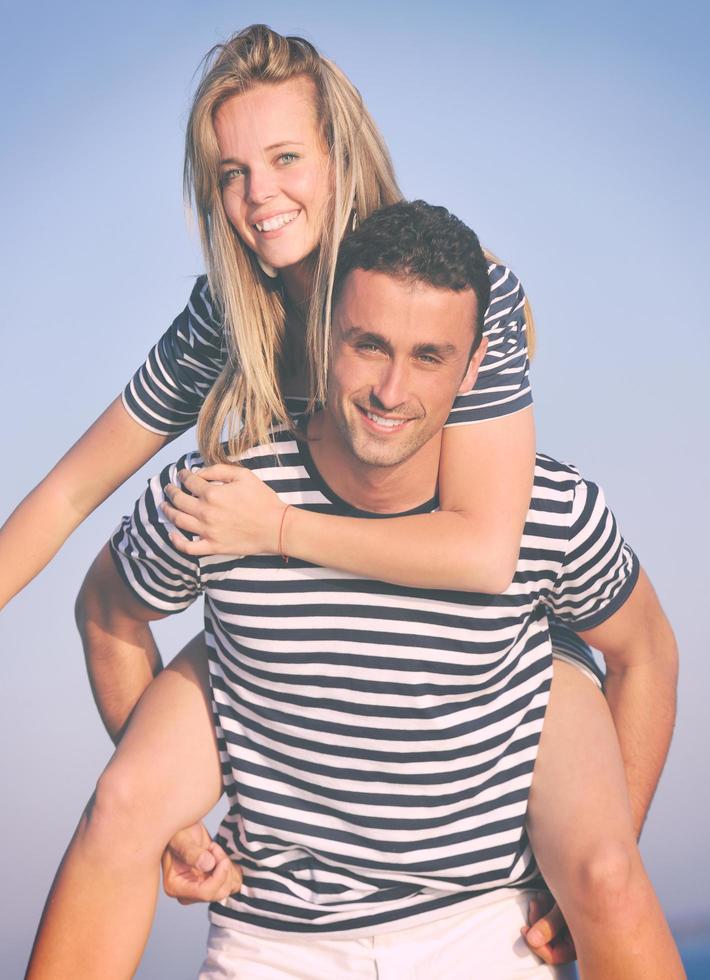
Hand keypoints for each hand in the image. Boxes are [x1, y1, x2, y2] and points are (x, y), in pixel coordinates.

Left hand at [161, 464, 286, 556]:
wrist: (276, 527)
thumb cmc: (262, 499)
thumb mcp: (244, 475)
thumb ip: (219, 469)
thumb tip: (199, 472)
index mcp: (213, 494)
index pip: (189, 481)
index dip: (182, 475)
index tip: (182, 473)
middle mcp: (206, 512)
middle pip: (179, 500)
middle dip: (171, 491)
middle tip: (168, 488)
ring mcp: (207, 531)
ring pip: (178, 521)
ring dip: (168, 511)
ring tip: (164, 506)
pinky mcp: (213, 546)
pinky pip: (187, 547)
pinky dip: (176, 541)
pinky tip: (171, 533)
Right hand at [161, 822, 241, 904]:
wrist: (183, 830)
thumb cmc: (177, 833)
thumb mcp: (181, 839)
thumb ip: (192, 853)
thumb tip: (208, 865)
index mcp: (175, 887)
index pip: (206, 892)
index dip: (219, 875)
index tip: (218, 854)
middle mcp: (187, 894)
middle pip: (219, 893)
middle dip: (223, 869)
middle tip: (214, 848)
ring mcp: (200, 890)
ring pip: (228, 888)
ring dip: (227, 868)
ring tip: (214, 850)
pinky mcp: (211, 885)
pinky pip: (231, 884)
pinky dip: (232, 870)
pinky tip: (221, 856)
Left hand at [521, 891, 576, 965]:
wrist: (587, 876)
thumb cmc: (581, 890)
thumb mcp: (564, 909)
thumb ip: (549, 926)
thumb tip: (531, 941)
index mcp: (582, 945)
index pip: (554, 956)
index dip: (537, 946)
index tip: (525, 929)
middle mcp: (577, 941)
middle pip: (548, 943)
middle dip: (537, 924)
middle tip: (534, 903)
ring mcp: (571, 930)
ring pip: (546, 931)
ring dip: (539, 914)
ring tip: (539, 897)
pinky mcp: (565, 919)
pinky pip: (549, 921)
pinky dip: (544, 910)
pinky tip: (543, 896)